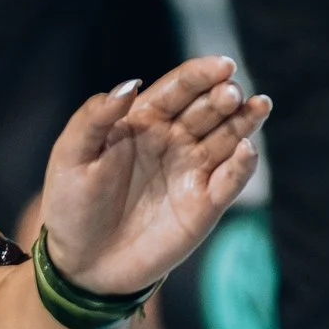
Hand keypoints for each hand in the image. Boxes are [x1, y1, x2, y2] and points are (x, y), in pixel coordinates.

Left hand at [37, 58, 269, 295]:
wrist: (81, 264)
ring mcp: (192, 172)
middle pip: (207, 109)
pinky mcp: (204, 206)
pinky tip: (247, 149)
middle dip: (223, 96)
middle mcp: (173, 141)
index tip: (221, 65)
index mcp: (143, 120)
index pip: (178, 88)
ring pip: (227, 139)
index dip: (200, 74)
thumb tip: (130, 84)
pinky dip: (242, 165)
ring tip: (258, 105)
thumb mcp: (71, 156)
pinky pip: (229, 181)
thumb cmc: (71, 206)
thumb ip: (94, 118)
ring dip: (244, 121)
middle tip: (231, 92)